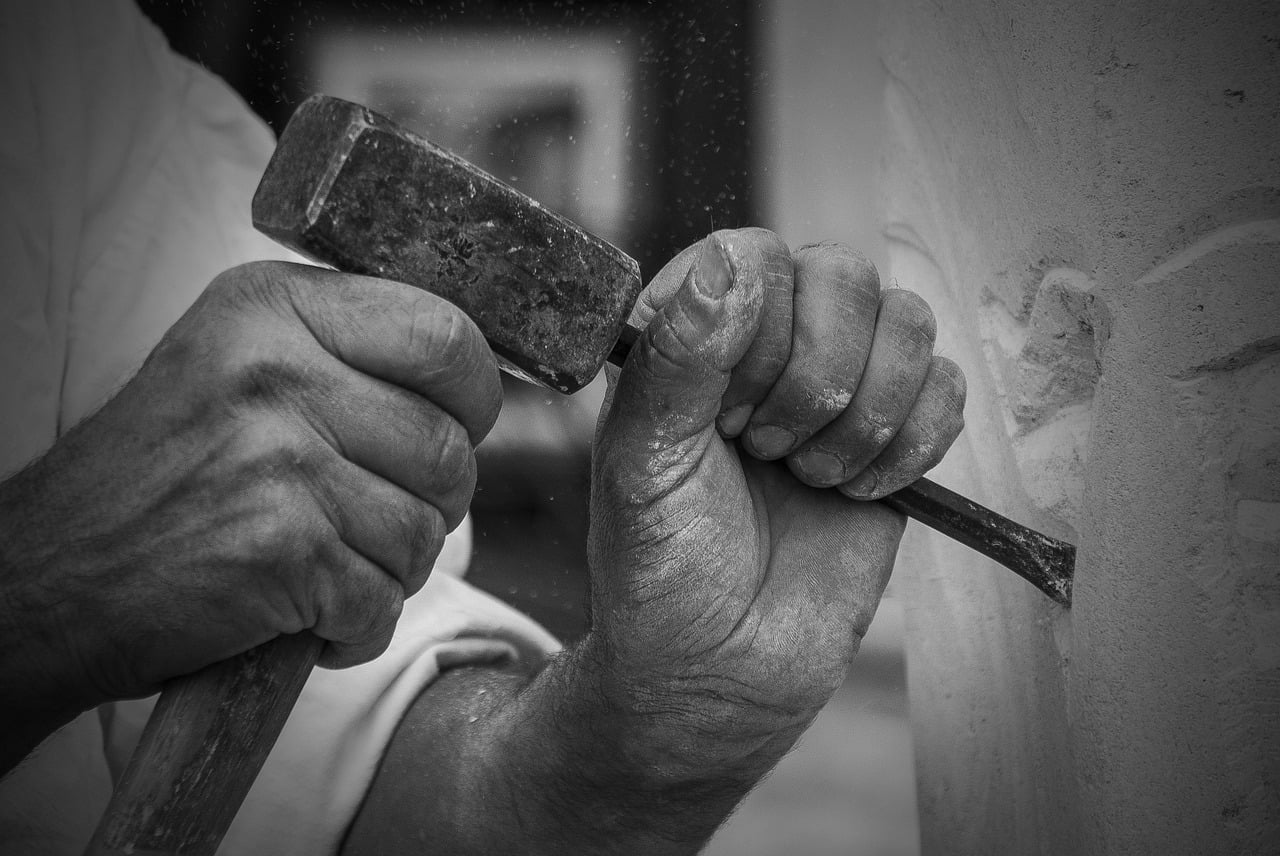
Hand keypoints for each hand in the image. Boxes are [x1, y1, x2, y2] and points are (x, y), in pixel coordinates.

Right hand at [0, 262, 499, 738]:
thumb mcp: (237, 363)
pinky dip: (356, 629)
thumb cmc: (163, 474)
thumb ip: (346, 354)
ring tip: (329, 566)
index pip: (445, 335)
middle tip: (378, 517)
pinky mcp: (279, 549)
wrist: (50, 575)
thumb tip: (474, 386)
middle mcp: (275, 372)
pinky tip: (307, 615)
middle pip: (450, 446)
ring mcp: (278, 460)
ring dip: (393, 571)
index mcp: (273, 307)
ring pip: (425, 532)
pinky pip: (382, 601)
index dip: (474, 396)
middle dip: (438, 502)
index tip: (457, 426)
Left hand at [334, 230, 965, 855]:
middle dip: (815, 378)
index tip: (727, 416)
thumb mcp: (643, 463)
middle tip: (766, 450)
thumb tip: (731, 257)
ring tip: (809, 476)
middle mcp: (770, 348)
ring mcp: (841, 389)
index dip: (759, 329)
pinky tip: (856, 490)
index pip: (755, 255)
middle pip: (844, 276)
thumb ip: (680, 357)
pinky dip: (911, 444)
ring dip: (864, 415)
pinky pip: (948, 388)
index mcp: (694, 336)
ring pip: (908, 322)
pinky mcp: (898, 439)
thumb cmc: (661, 569)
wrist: (722, 670)